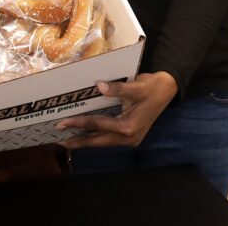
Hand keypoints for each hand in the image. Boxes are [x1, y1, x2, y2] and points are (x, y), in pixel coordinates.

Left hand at [55, 71, 178, 148]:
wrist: (167, 89)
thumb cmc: (152, 87)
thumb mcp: (136, 86)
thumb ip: (118, 89)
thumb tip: (100, 86)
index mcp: (128, 127)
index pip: (97, 125)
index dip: (78, 123)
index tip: (62, 123)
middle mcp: (129, 137)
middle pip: (99, 141)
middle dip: (79, 141)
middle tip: (60, 141)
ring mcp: (131, 138)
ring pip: (104, 142)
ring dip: (87, 141)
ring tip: (70, 141)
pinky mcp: (131, 135)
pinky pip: (109, 138)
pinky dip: (97, 137)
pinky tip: (87, 135)